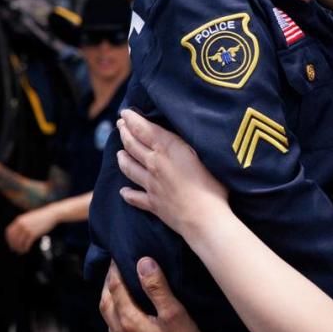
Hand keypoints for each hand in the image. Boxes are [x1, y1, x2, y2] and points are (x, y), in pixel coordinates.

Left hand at [4, 206, 57, 253]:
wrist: (51, 214)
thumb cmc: (42, 216)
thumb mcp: (29, 218)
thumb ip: (22, 224)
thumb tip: (17, 234)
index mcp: (19, 220)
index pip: (9, 232)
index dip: (9, 239)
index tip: (11, 243)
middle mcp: (21, 225)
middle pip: (13, 238)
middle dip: (13, 245)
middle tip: (15, 250)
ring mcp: (27, 229)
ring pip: (19, 242)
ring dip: (19, 248)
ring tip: (21, 251)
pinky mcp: (33, 233)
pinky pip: (26, 243)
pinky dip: (25, 248)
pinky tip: (26, 249)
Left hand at [99, 258, 218, 331]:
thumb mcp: (176, 314)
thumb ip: (158, 288)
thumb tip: (143, 262)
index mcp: (130, 323)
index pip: (116, 290)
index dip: (114, 272)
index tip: (114, 259)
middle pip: (107, 309)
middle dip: (107, 289)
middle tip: (110, 275)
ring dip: (112, 313)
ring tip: (118, 303)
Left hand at [116, 109, 226, 239]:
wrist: (205, 219)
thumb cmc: (213, 185)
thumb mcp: (205, 154)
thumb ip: (188, 144)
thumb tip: (180, 135)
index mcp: (167, 149)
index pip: (143, 129)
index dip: (132, 119)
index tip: (124, 112)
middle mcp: (155, 164)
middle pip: (133, 146)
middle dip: (125, 133)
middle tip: (120, 125)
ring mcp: (151, 185)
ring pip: (129, 168)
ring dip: (122, 158)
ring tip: (119, 153)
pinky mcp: (153, 204)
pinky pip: (135, 197)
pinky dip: (128, 193)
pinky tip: (124, 191)